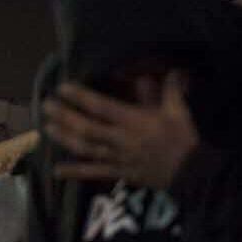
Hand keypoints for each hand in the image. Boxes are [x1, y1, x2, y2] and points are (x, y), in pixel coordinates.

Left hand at [42, 72, 198, 188]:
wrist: (196, 173)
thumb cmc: (187, 138)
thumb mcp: (180, 109)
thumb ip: (170, 87)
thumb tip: (167, 67)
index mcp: (135, 121)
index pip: (102, 107)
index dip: (81, 97)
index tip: (63, 87)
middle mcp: (122, 140)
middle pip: (87, 128)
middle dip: (65, 116)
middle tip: (46, 105)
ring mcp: (119, 159)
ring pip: (86, 148)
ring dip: (65, 138)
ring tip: (46, 127)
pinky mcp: (120, 174)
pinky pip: (94, 173)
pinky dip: (75, 172)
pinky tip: (56, 171)